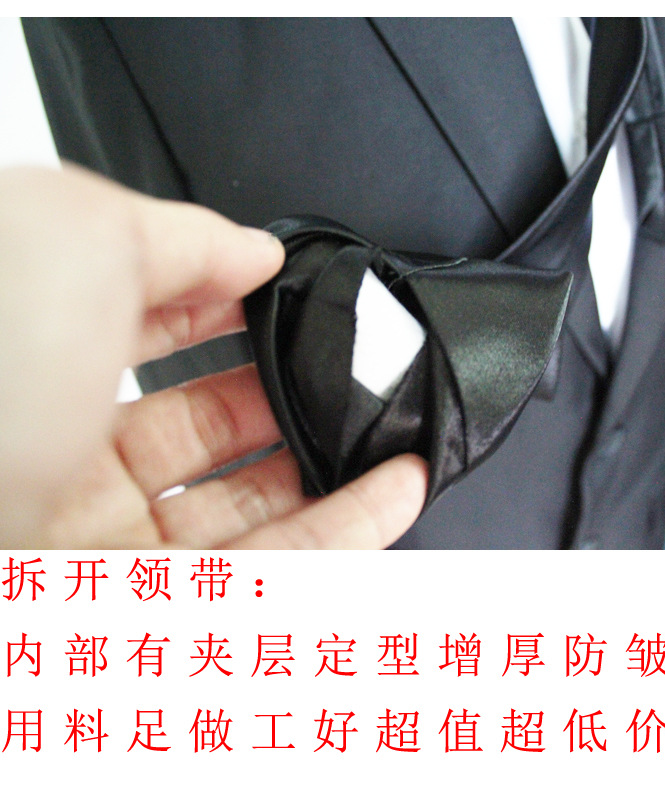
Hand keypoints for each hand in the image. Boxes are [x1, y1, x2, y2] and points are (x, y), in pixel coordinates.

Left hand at [0, 165, 426, 547]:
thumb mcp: (76, 240)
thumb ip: (175, 238)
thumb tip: (251, 251)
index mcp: (40, 372)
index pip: (145, 332)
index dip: (218, 304)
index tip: (284, 289)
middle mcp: (70, 468)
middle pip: (205, 427)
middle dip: (283, 389)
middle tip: (342, 365)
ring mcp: (119, 554)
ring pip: (253, 507)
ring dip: (333, 466)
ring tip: (395, 426)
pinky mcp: (170, 619)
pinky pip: (280, 571)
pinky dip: (351, 528)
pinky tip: (398, 487)